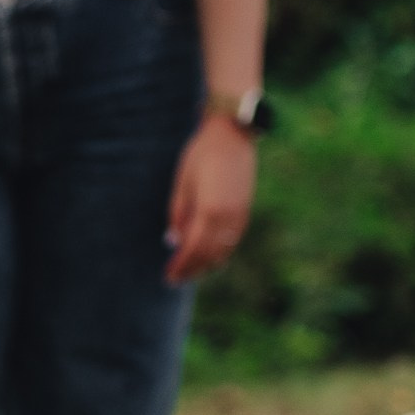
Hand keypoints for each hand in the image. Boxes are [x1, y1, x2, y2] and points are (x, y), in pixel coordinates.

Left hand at [164, 113, 258, 284]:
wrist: (232, 134)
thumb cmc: (201, 155)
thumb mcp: (182, 183)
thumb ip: (178, 214)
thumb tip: (172, 241)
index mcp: (209, 210)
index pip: (193, 248)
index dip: (181, 265)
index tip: (169, 275)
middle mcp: (227, 217)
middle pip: (208, 254)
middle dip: (191, 269)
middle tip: (175, 279)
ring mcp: (240, 214)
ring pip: (224, 250)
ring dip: (206, 264)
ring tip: (191, 272)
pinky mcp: (246, 209)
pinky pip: (233, 239)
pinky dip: (221, 252)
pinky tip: (210, 257)